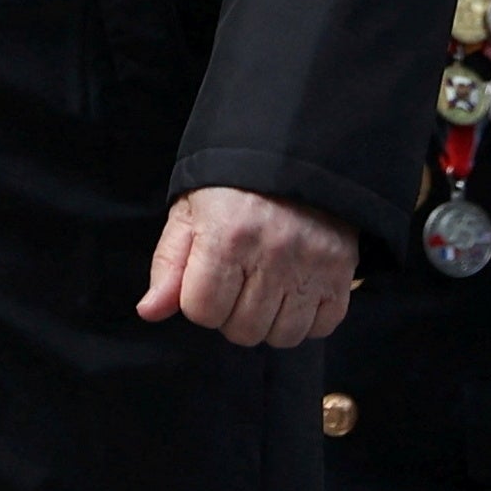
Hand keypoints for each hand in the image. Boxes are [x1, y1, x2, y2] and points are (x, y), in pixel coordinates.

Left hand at [137, 187, 355, 348]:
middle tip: (239, 281)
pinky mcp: (341, 270)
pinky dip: (307, 319)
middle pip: (242, 331)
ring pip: (282, 336)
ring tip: (266, 288)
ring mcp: (311, 264)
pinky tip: (295, 291)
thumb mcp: (190, 214)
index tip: (209, 276)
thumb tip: (149, 311)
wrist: (295, 154)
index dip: (199, 300)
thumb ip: (168, 265)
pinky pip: (323, 326)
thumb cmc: (233, 187)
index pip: (202, 312)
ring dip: (269, 321)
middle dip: (232, 314)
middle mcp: (271, 254)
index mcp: (226, 237)